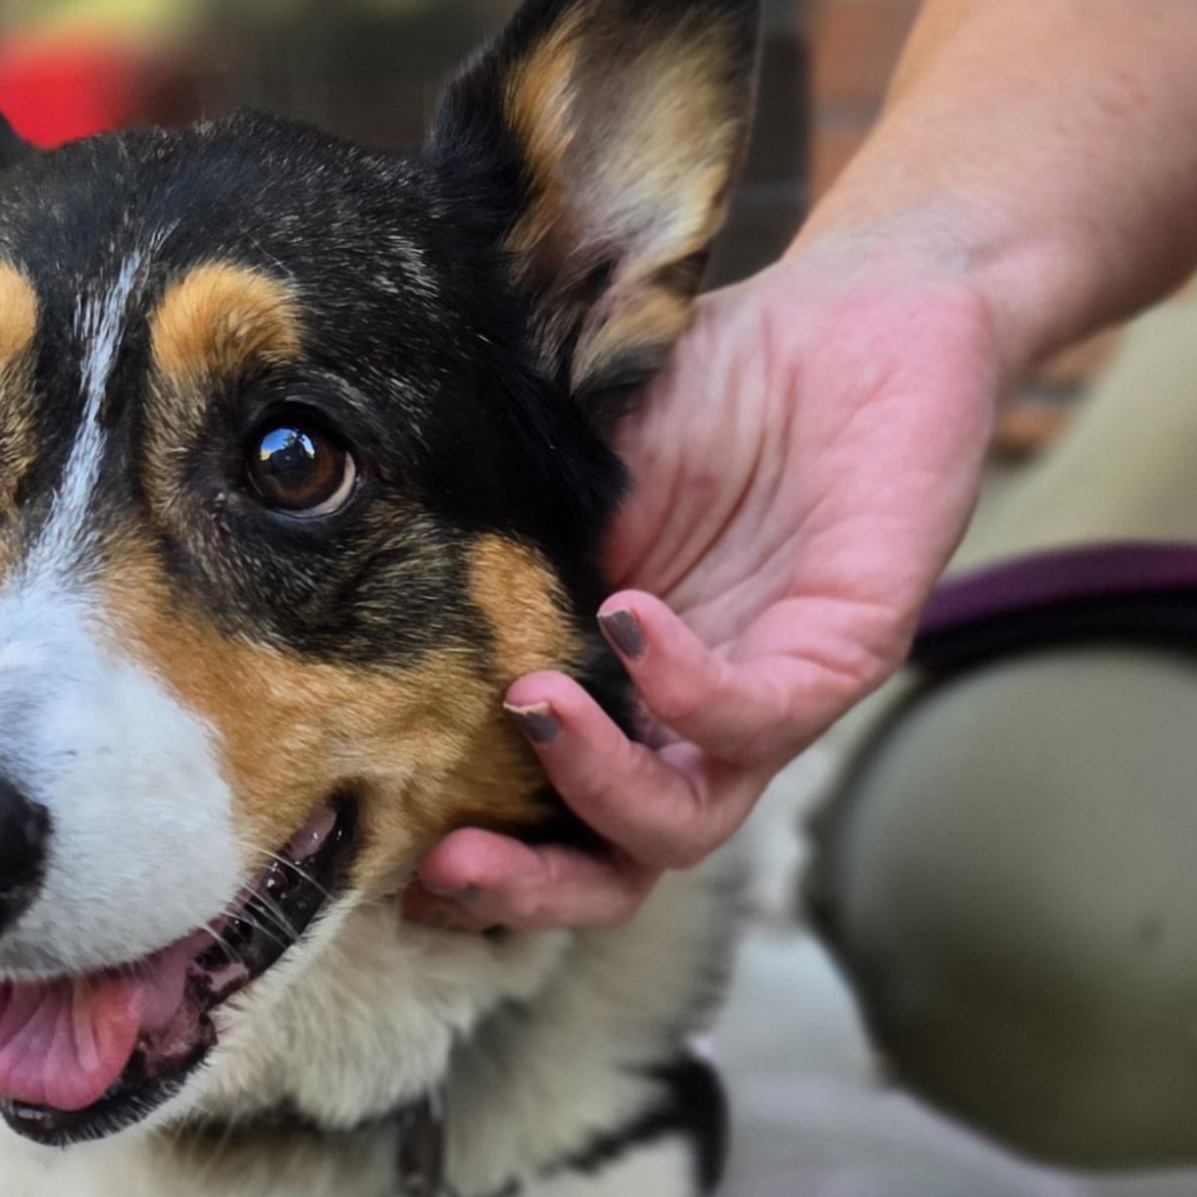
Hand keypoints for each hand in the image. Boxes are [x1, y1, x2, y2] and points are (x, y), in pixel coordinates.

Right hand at [411, 234, 1005, 928]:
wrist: (856, 306)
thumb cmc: (699, 385)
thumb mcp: (556, 466)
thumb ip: (481, 534)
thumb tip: (340, 563)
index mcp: (603, 691)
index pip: (531, 815)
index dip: (462, 854)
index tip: (373, 851)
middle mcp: (678, 724)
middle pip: (606, 868)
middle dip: (524, 890)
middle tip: (442, 868)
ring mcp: (761, 702)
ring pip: (681, 825)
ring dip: (595, 789)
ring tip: (531, 707)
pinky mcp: (845, 656)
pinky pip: (759, 718)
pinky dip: (683, 688)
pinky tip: (624, 619)